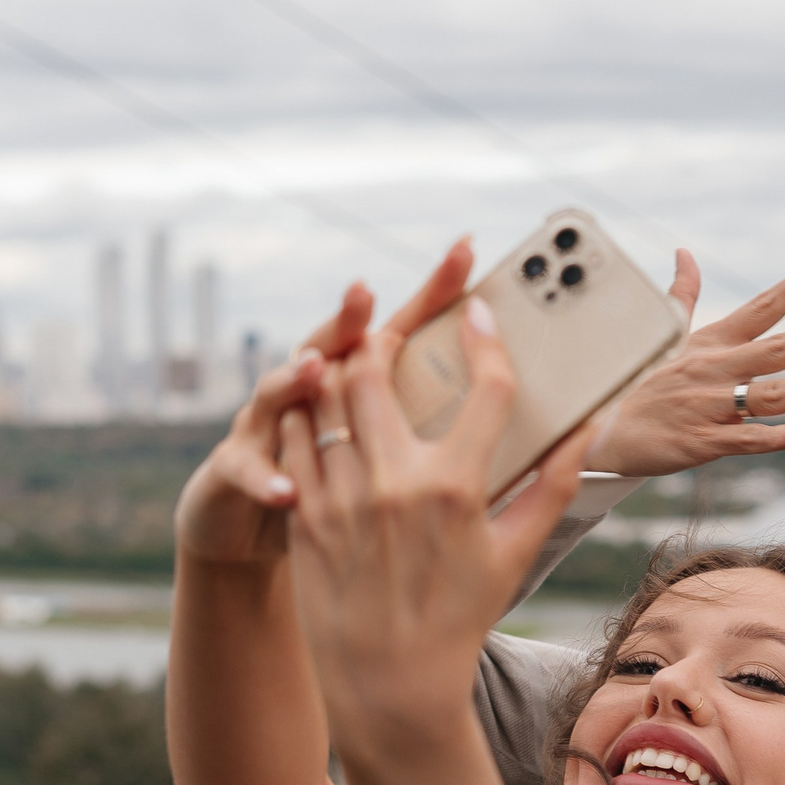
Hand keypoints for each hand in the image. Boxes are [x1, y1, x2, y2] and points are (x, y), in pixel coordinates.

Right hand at [173, 249, 476, 567]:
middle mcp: (312, 394)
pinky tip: (284, 491)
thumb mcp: (390, 458)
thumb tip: (548, 422)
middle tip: (367, 291)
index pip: (401, 331)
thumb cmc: (347, 500)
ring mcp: (269, 427)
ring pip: (277, 391)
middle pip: (332, 343)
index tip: (465, 254)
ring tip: (315, 369)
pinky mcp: (236, 471)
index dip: (431, 294)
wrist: (256, 530)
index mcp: (362, 390)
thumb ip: (456, 430)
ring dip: (294, 379)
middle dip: (349, 318)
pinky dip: (263, 477)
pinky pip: (244, 469)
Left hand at [276, 291, 589, 751]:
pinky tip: (320, 403)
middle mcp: (396, 485)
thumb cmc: (461, 617)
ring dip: (341, 364)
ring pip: (327, 395)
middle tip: (401, 320)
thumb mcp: (515, 553)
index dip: (484, 340)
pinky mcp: (305, 514)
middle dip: (389, 330)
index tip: (478, 311)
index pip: (482, 389)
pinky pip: (296, 437)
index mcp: (457, 490)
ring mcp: (343, 498)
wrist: (390, 683)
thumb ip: (555, 485)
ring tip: (358, 351)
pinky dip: (305, 409)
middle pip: (379, 371)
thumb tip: (590, 429)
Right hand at [581, 248, 784, 475]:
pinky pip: (746, 439)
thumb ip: (682, 295)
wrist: (601, 429)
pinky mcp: (703, 442)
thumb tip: (684, 254)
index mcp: (712, 341)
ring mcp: (711, 406)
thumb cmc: (639, 379)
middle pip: (778, 348)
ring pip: (771, 395)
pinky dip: (776, 437)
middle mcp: (716, 369)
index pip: (763, 305)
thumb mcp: (664, 335)